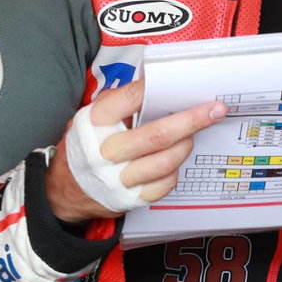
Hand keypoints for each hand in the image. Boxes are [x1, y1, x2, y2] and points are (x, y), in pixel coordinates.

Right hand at [45, 80, 228, 222]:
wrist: (64, 192)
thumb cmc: (86, 145)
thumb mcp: (90, 116)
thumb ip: (119, 100)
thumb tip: (156, 81)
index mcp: (93, 124)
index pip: (131, 99)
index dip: (158, 89)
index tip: (182, 84)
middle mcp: (104, 152)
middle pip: (157, 135)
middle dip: (193, 120)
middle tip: (217, 109)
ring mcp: (117, 179)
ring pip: (166, 162)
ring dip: (185, 145)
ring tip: (192, 134)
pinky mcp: (129, 200)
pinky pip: (164, 185)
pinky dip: (175, 170)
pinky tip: (174, 159)